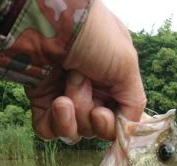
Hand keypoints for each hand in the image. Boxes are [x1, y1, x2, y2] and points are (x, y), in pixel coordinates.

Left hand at [25, 0, 145, 142]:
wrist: (47, 20)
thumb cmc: (91, 33)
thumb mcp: (127, 65)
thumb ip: (134, 104)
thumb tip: (129, 131)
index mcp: (113, 85)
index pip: (117, 124)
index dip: (110, 126)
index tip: (101, 113)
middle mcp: (91, 94)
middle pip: (95, 130)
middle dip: (88, 111)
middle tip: (82, 80)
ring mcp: (65, 100)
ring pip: (75, 134)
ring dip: (73, 115)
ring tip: (65, 90)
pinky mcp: (42, 104)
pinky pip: (50, 133)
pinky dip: (55, 124)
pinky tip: (56, 104)